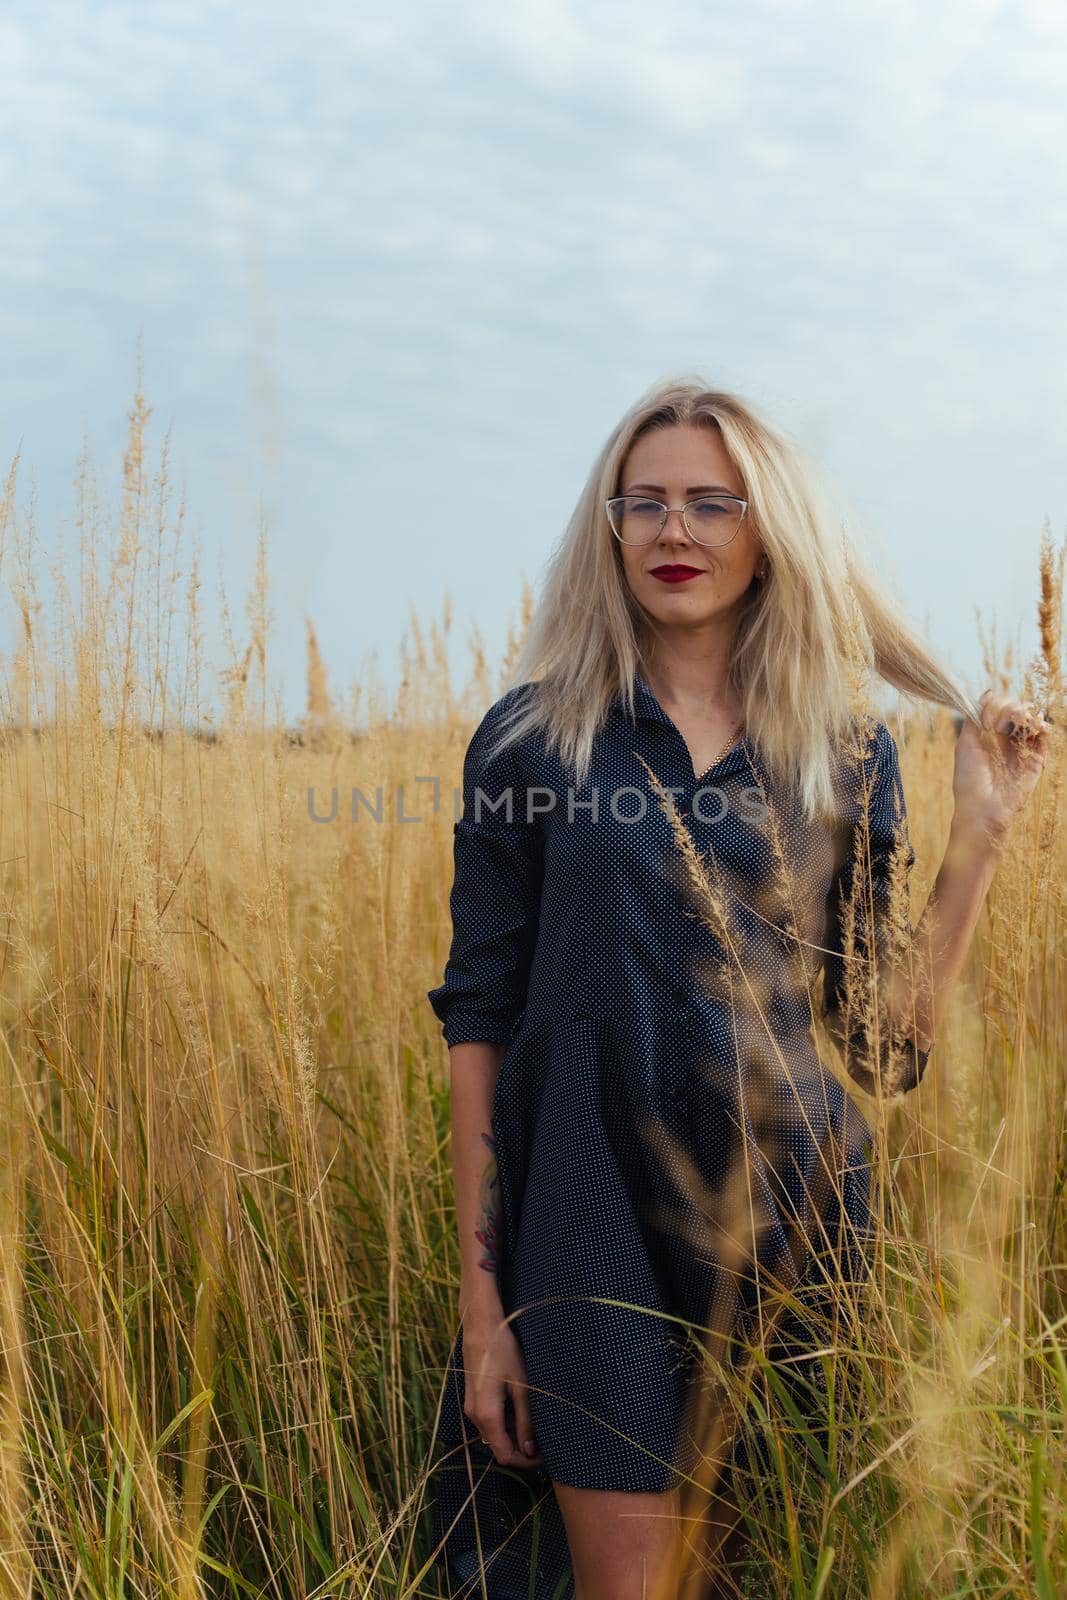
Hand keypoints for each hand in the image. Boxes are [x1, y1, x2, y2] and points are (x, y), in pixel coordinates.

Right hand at [461, 1310, 543, 1468]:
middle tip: (545, 1442)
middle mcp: (474, 1416)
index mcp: (486, 1415)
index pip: (504, 1455)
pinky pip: (489, 1421)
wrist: (481, 1326)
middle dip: (521, 1450)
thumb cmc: (504, 1352)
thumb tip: (530, 1450)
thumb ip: (525, 1421)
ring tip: (536, 1426)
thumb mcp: (521, 1387)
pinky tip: (521, 1411)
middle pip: (498, 1447)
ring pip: (494, 1434)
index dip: (525, 1462)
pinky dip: (505, 1424)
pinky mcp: (472, 1398)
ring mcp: (471, 1407)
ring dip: (513, 1436)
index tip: (545, 1456)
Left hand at [952, 689, 1051, 841]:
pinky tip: (1034, 725)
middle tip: (999, 724)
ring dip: (1027, 714)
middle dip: (1012, 708)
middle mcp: (1007, 742)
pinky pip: (1044, 737)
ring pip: (1032, 720)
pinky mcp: (1036, 760)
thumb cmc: (968, 780)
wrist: (981, 809)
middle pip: (1018, 711)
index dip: (997, 706)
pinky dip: (1041, 725)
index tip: (986, 718)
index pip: (1000, 709)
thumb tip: (988, 693)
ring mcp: (1022, 750)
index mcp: (989, 737)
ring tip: (1017, 723)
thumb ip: (974, 718)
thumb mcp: (965, 744)